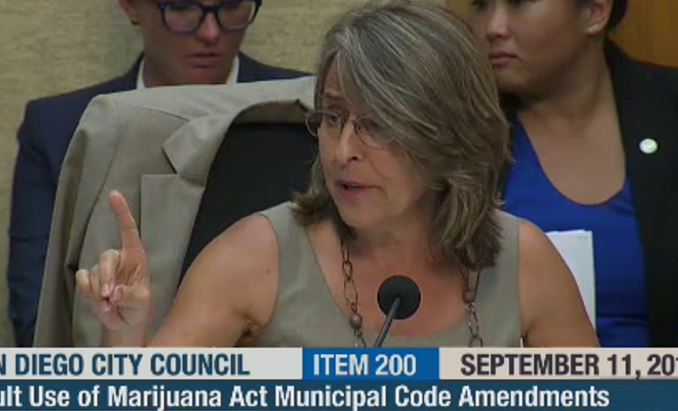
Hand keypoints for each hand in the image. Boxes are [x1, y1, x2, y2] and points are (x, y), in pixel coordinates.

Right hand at [76, 191, 150, 329]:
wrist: (125, 323)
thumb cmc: (139, 307)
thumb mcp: (141, 303)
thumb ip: (130, 296)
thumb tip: (114, 292)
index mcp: (136, 257)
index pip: (128, 230)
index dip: (121, 212)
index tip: (114, 194)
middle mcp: (119, 259)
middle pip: (106, 258)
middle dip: (106, 278)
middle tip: (110, 297)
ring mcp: (103, 269)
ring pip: (93, 272)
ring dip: (98, 291)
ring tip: (110, 305)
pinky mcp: (90, 280)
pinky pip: (82, 280)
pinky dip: (88, 293)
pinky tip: (99, 303)